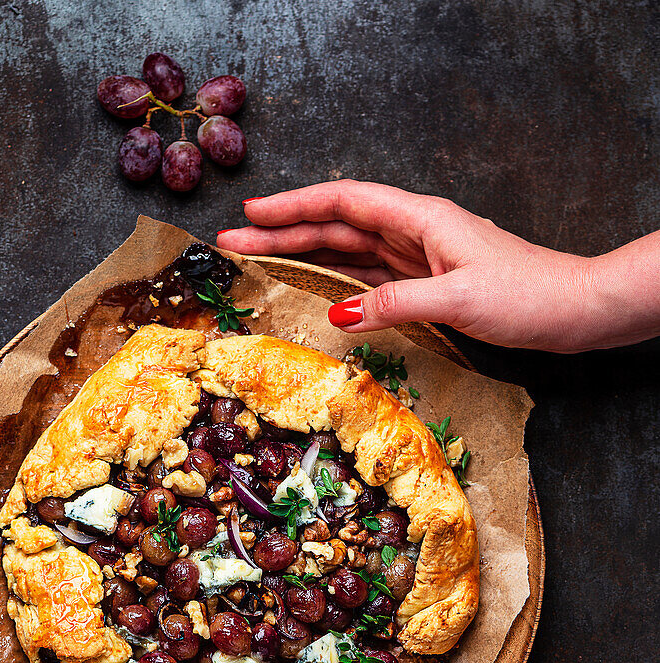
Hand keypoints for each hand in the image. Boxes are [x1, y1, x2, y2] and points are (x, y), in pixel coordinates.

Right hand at [217, 181, 659, 351]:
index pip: (345, 203)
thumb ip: (395, 303)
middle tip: (234, 240)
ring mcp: (420, 258)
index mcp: (421, 219)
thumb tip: (340, 313)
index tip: (253, 214)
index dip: (296, 206)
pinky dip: (339, 280)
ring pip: (350, 250)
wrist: (573, 309)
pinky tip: (317, 288)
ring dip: (305, 253)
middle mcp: (416, 232)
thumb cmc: (526, 294)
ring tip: (260, 258)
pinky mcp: (428, 284)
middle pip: (338, 225)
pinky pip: (370, 276)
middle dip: (285, 231)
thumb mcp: (457, 299)